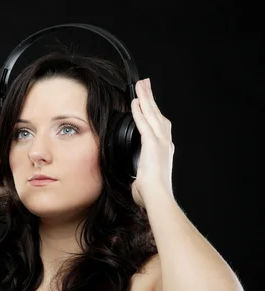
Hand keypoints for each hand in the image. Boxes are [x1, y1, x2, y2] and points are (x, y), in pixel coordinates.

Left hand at [130, 78, 174, 207]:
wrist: (157, 197)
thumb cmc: (150, 194)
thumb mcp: (143, 180)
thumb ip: (139, 175)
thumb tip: (133, 181)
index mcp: (164, 151)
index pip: (158, 126)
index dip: (153, 113)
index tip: (148, 103)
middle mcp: (165, 143)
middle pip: (157, 115)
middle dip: (150, 98)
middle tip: (145, 84)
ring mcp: (160, 142)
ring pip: (152, 114)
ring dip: (145, 98)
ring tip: (140, 85)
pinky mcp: (152, 143)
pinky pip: (144, 123)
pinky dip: (139, 111)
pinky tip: (135, 101)